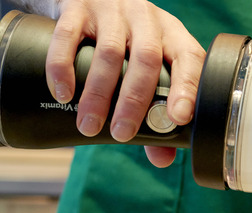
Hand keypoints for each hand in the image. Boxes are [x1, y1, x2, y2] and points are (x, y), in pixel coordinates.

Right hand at [45, 0, 204, 149]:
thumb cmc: (128, 43)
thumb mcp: (149, 68)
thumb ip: (155, 112)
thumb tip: (162, 159)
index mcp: (172, 35)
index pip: (189, 59)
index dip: (187, 88)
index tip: (178, 118)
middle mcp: (146, 19)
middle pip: (146, 60)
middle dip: (134, 101)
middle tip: (122, 134)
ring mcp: (112, 10)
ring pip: (108, 53)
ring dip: (98, 93)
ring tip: (89, 125)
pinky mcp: (77, 6)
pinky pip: (68, 36)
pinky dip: (62, 67)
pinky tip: (62, 93)